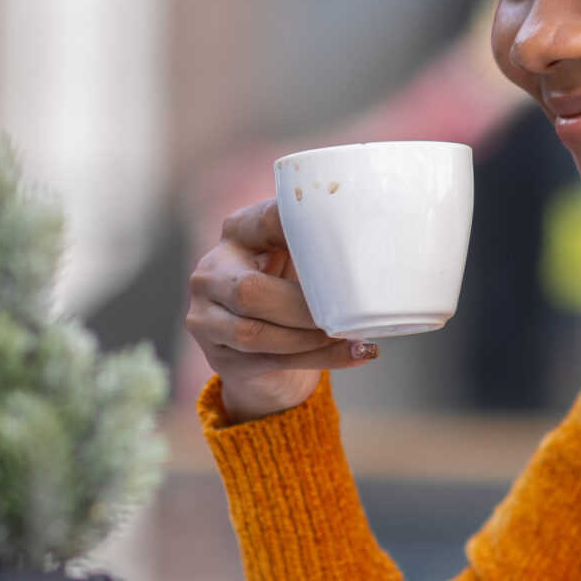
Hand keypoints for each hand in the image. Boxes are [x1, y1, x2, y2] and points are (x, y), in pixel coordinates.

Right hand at [186, 199, 377, 422]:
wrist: (259, 353)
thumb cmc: (286, 292)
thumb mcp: (295, 259)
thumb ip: (317, 245)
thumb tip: (373, 244)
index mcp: (236, 233)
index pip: (268, 220)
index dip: (303, 229)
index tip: (344, 235)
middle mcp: (211, 272)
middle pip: (250, 291)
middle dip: (304, 307)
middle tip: (348, 314)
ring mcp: (207, 318)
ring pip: (255, 333)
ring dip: (310, 338)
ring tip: (350, 335)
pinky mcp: (220, 358)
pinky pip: (271, 359)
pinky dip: (319, 358)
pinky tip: (354, 353)